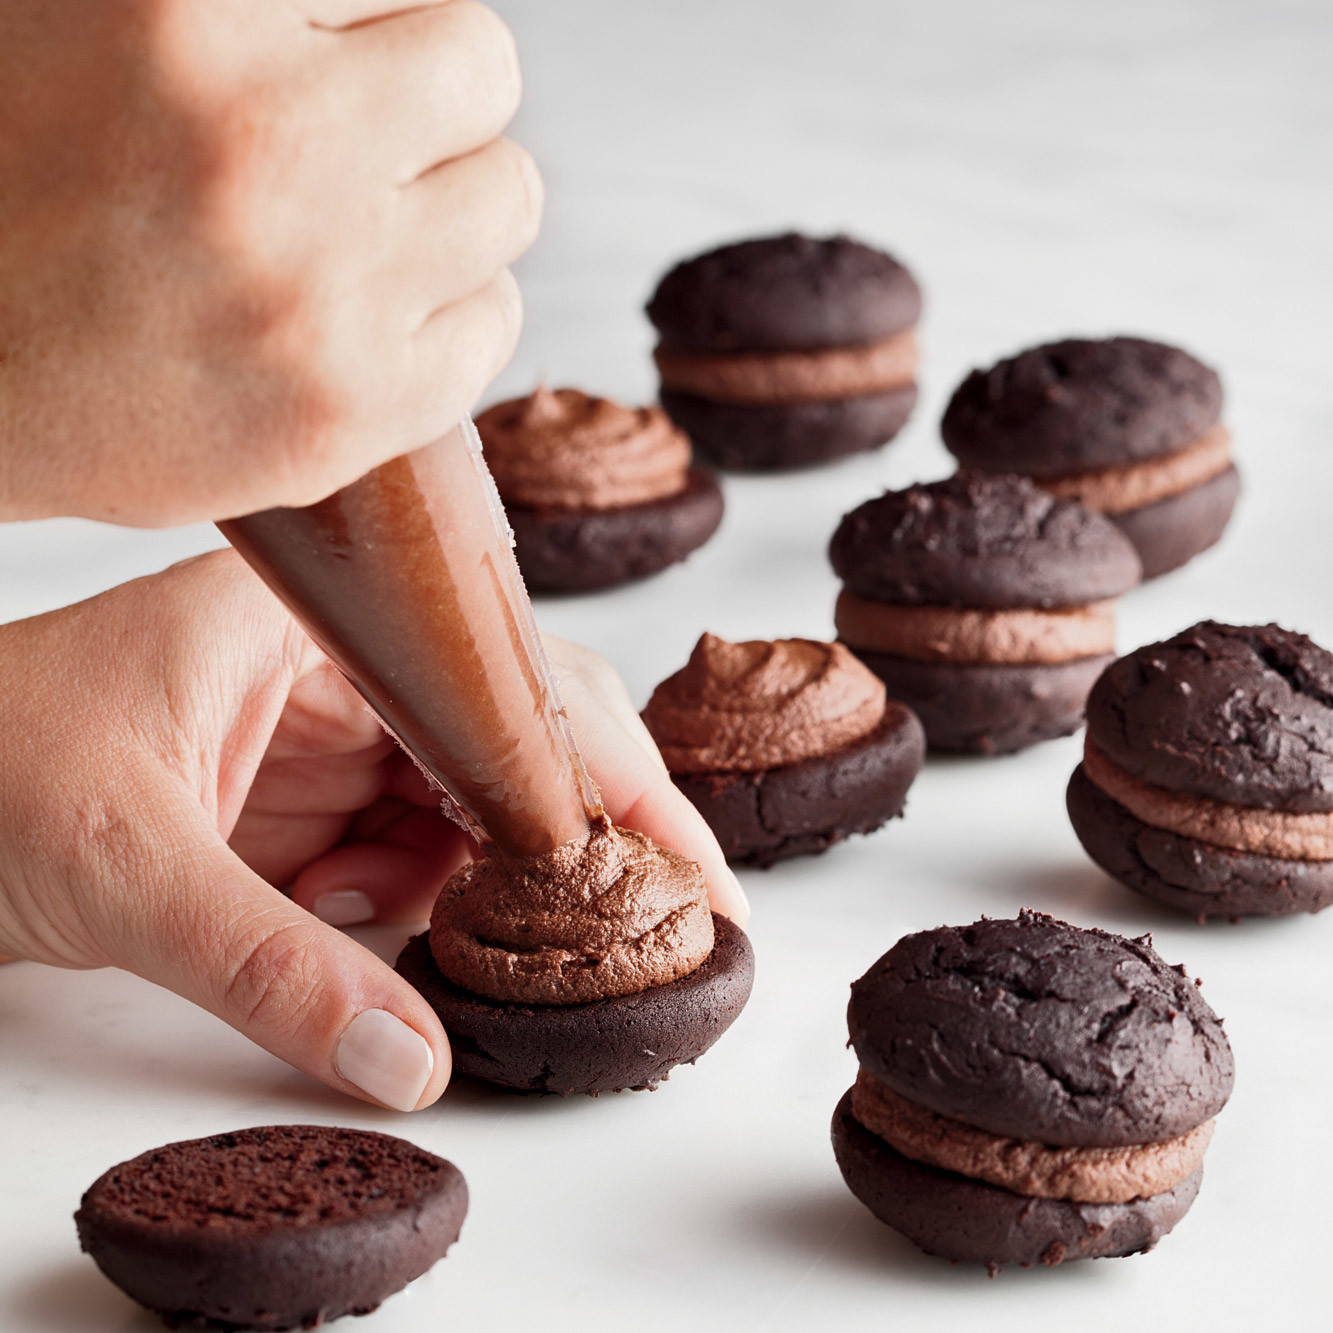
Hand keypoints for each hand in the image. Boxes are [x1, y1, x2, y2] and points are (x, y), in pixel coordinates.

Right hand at [0, 0, 538, 524]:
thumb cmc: (19, 184)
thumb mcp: (86, 15)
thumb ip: (249, 12)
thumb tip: (375, 13)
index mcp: (187, 8)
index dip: (370, 32)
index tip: (331, 75)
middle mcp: (266, 140)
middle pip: (482, 70)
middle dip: (434, 107)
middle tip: (365, 152)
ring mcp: (317, 287)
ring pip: (507, 200)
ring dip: (452, 213)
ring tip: (362, 241)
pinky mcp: (349, 408)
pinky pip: (494, 325)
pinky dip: (451, 321)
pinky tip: (371, 324)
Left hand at [0, 550, 746, 1108]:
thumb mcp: (125, 871)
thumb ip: (274, 972)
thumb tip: (412, 1062)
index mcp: (313, 622)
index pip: (506, 686)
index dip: (611, 779)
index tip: (692, 871)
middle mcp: (339, 665)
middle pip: (512, 734)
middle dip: (565, 832)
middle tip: (639, 923)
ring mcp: (325, 728)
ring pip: (466, 797)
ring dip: (468, 876)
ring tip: (396, 916)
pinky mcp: (306, 792)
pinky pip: (408, 843)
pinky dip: (406, 898)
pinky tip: (344, 915)